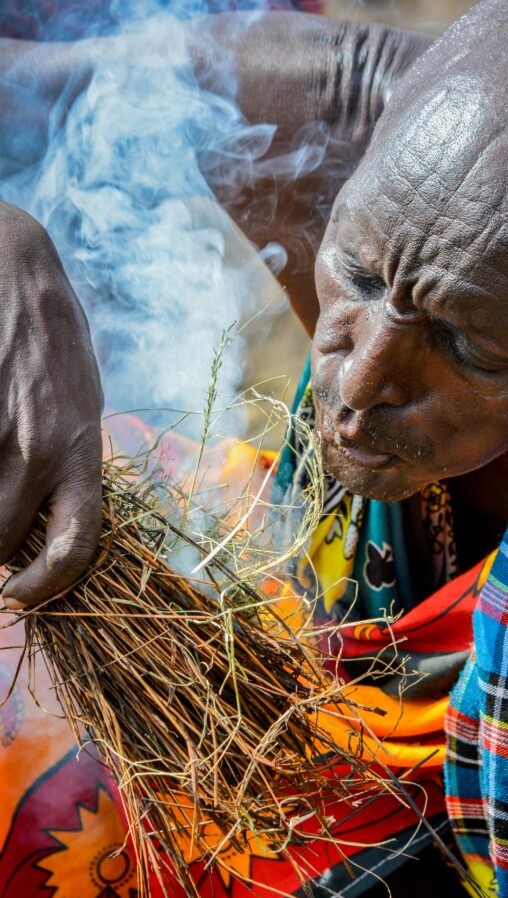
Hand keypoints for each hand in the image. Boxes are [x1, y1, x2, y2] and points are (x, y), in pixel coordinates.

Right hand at [0, 202, 102, 606]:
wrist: (14, 270)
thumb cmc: (52, 342)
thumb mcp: (82, 405)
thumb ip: (70, 464)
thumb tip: (52, 520)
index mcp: (81, 450)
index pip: (77, 546)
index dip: (49, 587)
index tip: (23, 599)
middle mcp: (39, 449)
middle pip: (2, 545)